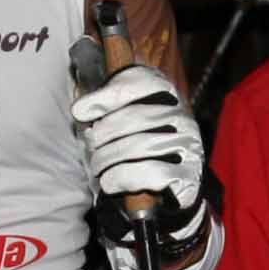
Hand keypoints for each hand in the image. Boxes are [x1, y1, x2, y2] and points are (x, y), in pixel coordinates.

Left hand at [70, 63, 204, 230]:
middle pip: (137, 116)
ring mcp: (188, 145)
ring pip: (142, 144)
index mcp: (166, 95)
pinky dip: (124, 177)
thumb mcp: (123, 120)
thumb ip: (104, 109)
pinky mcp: (188, 174)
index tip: (80, 111)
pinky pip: (153, 172)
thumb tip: (80, 110)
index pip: (142, 82)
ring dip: (109, 158)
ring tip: (97, 167)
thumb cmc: (140, 148)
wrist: (171, 187)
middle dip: (104, 133)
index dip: (108, 96)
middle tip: (90, 147)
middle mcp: (182, 116)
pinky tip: (110, 182)